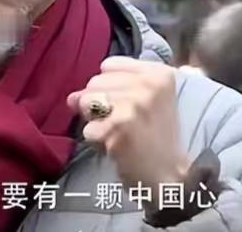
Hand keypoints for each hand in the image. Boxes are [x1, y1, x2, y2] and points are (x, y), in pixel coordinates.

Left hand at [67, 57, 188, 195]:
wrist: (170, 176)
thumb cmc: (155, 138)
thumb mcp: (145, 101)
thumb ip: (108, 88)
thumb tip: (72, 97)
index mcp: (158, 73)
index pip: (108, 65)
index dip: (108, 86)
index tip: (125, 105)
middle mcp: (148, 85)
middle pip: (94, 82)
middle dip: (99, 105)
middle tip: (123, 124)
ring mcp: (134, 105)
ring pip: (86, 103)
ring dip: (96, 122)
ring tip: (119, 133)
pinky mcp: (119, 127)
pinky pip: (87, 129)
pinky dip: (97, 142)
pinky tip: (117, 147)